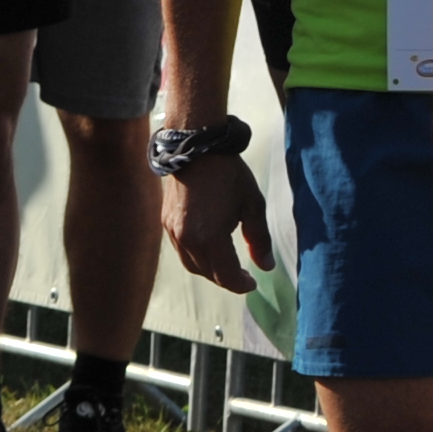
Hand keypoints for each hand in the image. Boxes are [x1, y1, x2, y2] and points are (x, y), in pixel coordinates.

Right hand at [161, 151, 273, 294]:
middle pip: (209, 274)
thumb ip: (259, 239)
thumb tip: (266, 266)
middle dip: (227, 278)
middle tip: (242, 275)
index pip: (226, 276)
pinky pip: (181, 250)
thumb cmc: (229, 174)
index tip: (253, 282)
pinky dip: (197, 256)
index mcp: (211, 237)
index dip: (241, 284)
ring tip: (226, 263)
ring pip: (192, 265)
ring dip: (210, 270)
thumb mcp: (253, 205)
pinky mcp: (166, 222)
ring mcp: (174, 232)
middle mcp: (188, 239)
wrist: (196, 147)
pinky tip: (209, 247)